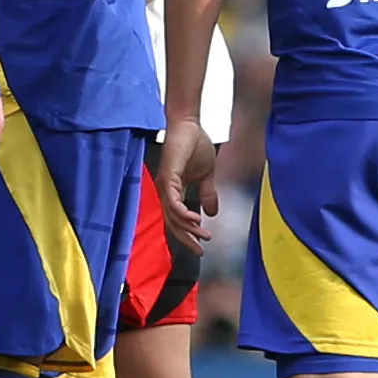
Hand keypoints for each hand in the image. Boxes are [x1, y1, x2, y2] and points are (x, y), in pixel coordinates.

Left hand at [158, 114, 215, 247]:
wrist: (189, 125)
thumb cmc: (195, 145)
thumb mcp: (207, 174)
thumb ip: (208, 193)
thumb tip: (213, 213)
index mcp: (174, 191)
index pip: (178, 219)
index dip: (188, 234)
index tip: (202, 247)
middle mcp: (166, 191)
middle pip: (173, 222)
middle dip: (186, 238)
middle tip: (200, 251)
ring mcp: (165, 184)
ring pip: (173, 215)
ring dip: (188, 228)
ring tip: (202, 235)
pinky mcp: (168, 176)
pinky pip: (173, 201)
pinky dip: (183, 212)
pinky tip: (196, 219)